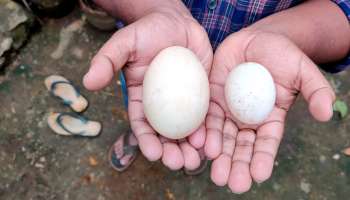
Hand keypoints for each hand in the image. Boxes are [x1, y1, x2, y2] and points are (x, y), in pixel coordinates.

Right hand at [83, 3, 212, 169]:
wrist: (175, 21)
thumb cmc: (147, 31)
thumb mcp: (124, 42)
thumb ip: (107, 60)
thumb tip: (87, 83)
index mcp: (142, 99)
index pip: (142, 125)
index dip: (147, 141)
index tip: (154, 155)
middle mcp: (162, 105)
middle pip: (166, 134)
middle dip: (171, 152)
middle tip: (179, 163)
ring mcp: (184, 101)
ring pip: (187, 130)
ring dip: (191, 148)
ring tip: (196, 161)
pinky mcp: (202, 94)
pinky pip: (206, 115)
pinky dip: (208, 131)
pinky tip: (211, 142)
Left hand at [206, 30, 334, 192]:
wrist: (254, 39)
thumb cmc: (281, 54)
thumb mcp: (302, 70)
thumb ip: (316, 90)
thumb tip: (326, 115)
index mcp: (269, 118)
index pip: (266, 143)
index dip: (263, 158)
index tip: (259, 175)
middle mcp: (247, 119)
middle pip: (241, 146)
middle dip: (237, 165)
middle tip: (233, 184)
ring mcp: (228, 111)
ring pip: (222, 137)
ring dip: (219, 156)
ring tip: (216, 174)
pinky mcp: (212, 100)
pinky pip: (206, 118)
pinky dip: (203, 133)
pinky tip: (199, 145)